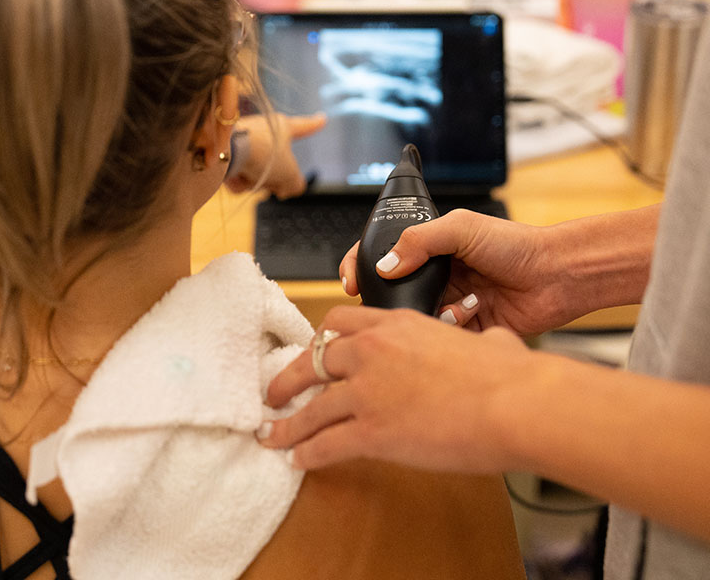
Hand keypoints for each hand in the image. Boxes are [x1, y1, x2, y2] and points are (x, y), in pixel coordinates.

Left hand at [224, 112, 325, 199]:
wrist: (224, 150)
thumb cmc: (263, 155)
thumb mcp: (289, 174)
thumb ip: (295, 184)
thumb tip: (288, 189)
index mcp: (281, 127)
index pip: (303, 127)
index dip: (314, 124)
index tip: (322, 118)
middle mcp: (261, 130)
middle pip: (275, 163)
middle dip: (273, 179)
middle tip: (275, 188)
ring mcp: (241, 140)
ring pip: (256, 172)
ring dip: (255, 182)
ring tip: (249, 177)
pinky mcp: (223, 150)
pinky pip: (237, 174)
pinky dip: (237, 181)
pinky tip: (233, 177)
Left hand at [260, 305, 534, 471]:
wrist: (513, 402)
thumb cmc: (510, 374)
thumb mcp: (488, 340)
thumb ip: (480, 340)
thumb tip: (496, 343)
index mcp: (398, 323)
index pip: (342, 323)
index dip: (321, 341)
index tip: (313, 355)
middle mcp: (374, 350)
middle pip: (313, 359)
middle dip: (288, 377)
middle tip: (276, 390)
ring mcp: (368, 389)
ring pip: (310, 406)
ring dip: (287, 423)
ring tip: (272, 433)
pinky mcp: (371, 430)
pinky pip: (325, 443)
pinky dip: (306, 453)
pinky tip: (297, 461)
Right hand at [340, 208, 579, 335]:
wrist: (557, 275)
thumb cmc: (516, 244)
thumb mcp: (461, 228)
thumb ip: (418, 241)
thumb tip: (385, 266)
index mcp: (430, 248)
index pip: (383, 255)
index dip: (362, 266)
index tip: (351, 280)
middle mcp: (436, 275)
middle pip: (395, 290)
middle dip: (392, 299)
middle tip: (393, 304)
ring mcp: (449, 301)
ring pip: (417, 316)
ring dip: (433, 311)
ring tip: (458, 301)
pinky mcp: (465, 328)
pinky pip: (442, 334)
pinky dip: (453, 324)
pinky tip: (475, 310)